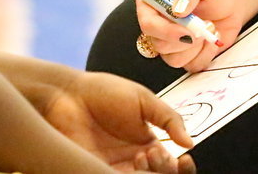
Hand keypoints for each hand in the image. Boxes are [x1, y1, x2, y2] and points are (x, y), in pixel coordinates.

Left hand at [40, 69, 196, 172]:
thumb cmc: (105, 92)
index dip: (181, 166)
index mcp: (147, 143)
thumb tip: (189, 143)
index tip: (184, 158)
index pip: (171, 164)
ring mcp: (114, 168)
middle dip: (165, 169)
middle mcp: (133, 160)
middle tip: (153, 151)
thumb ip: (169, 119)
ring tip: (143, 154)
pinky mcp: (94, 171)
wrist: (68, 95)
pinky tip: (134, 164)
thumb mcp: (145, 101)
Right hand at [135, 0, 244, 71]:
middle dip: (185, 39)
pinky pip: (192, 65)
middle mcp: (159, 26)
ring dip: (197, 46)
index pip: (148, 24)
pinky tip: (213, 37)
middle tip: (205, 25)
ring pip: (174, 59)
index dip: (165, 30)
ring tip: (209, 26)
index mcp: (154, 5)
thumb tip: (178, 11)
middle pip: (159, 45)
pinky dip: (206, 54)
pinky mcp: (186, 56)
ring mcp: (171, 44)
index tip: (186, 29)